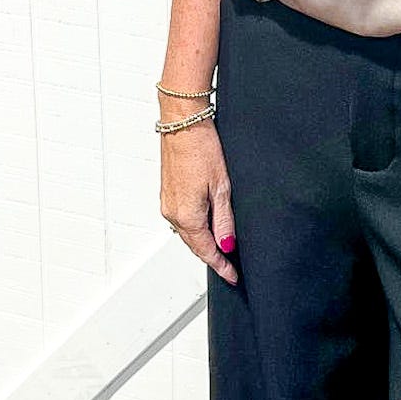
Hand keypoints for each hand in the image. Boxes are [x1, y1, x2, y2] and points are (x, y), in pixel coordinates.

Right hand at [159, 119, 238, 284]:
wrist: (183, 124)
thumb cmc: (201, 147)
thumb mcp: (222, 186)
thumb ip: (224, 219)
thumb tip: (227, 244)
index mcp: (187, 215)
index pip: (206, 251)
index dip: (221, 266)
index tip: (233, 276)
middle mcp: (172, 212)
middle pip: (195, 245)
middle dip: (212, 257)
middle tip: (230, 267)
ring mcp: (167, 203)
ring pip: (187, 234)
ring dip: (204, 243)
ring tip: (222, 249)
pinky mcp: (168, 194)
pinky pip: (182, 221)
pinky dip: (195, 229)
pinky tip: (207, 226)